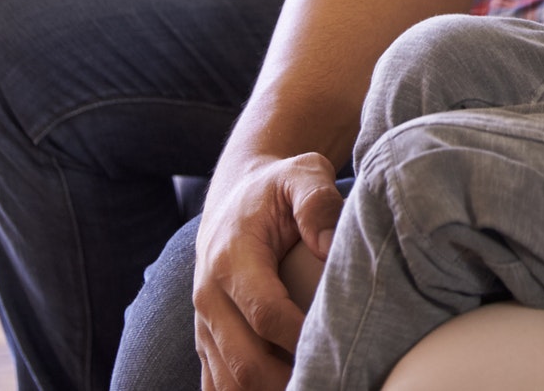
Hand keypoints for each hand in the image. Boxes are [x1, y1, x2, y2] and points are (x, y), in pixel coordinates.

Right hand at [193, 151, 342, 390]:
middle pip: (244, 361)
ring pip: (228, 383)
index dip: (300, 337)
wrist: (235, 196)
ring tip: (315, 386)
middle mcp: (209, 298)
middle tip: (334, 382)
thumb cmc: (277, 188)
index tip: (338, 350)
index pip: (265, 313)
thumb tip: (330, 245)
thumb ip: (317, 200)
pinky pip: (217, 384)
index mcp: (231, 259)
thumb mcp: (301, 174)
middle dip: (286, 382)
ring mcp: (204, 325)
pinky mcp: (207, 340)